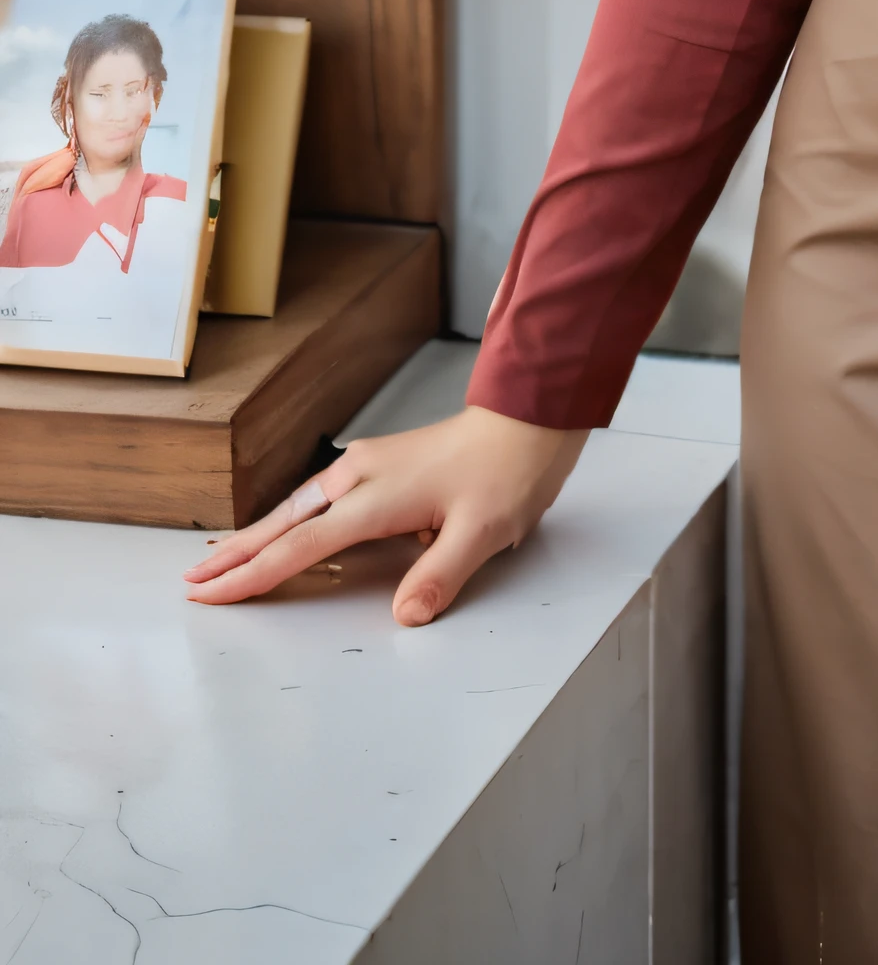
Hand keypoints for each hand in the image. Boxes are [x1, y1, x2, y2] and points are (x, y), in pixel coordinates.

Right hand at [182, 405, 587, 627]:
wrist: (527, 419)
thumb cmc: (507, 472)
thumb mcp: (483, 530)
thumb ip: (441, 574)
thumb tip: (405, 616)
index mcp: (376, 497)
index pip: (301, 547)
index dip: (254, 576)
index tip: (211, 595)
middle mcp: (362, 477)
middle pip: (284, 523)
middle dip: (237, 555)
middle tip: (193, 582)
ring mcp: (370, 466)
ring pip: (298, 507)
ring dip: (259, 535)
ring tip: (222, 559)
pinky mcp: (382, 463)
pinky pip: (320, 497)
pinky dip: (291, 518)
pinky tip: (285, 526)